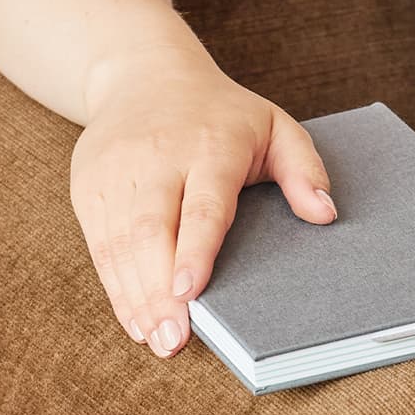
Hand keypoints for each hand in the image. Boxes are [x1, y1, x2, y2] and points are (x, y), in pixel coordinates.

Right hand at [71, 50, 336, 357]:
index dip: (194, 250)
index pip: (202, 204)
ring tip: (156, 340)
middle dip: (158, 290)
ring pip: (119, 243)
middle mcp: (157, 156)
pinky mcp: (89, 185)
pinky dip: (115, 287)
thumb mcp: (274, 126)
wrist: (142, 74)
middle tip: (175, 339)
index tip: (189, 291)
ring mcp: (116, 171)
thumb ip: (304, 168)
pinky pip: (98, 245)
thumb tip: (325, 214)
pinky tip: (135, 320)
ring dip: (136, 297)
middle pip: (152, 231)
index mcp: (209, 144)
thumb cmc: (220, 114)